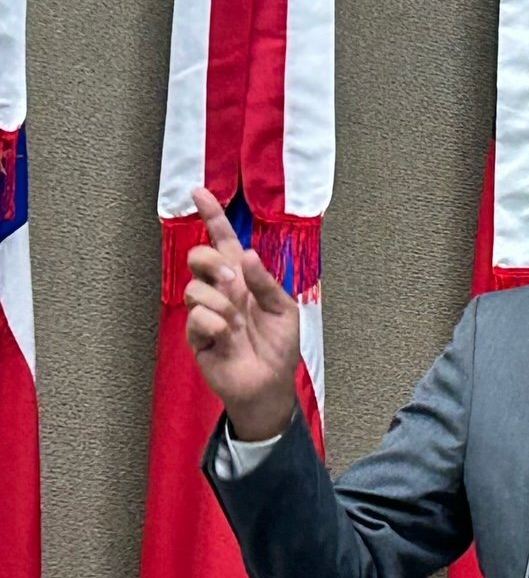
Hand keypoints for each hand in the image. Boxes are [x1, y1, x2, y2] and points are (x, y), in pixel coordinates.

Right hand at [184, 187, 299, 439]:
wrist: (270, 385)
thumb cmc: (278, 347)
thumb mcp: (284, 309)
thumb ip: (265, 282)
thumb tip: (245, 254)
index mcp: (243, 279)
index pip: (223, 241)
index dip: (212, 217)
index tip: (199, 192)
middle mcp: (221, 292)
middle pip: (199, 257)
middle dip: (211, 263)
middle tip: (233, 283)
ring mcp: (206, 313)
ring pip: (196, 289)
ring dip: (222, 304)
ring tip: (238, 324)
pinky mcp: (196, 336)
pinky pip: (198, 318)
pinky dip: (217, 326)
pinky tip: (228, 338)